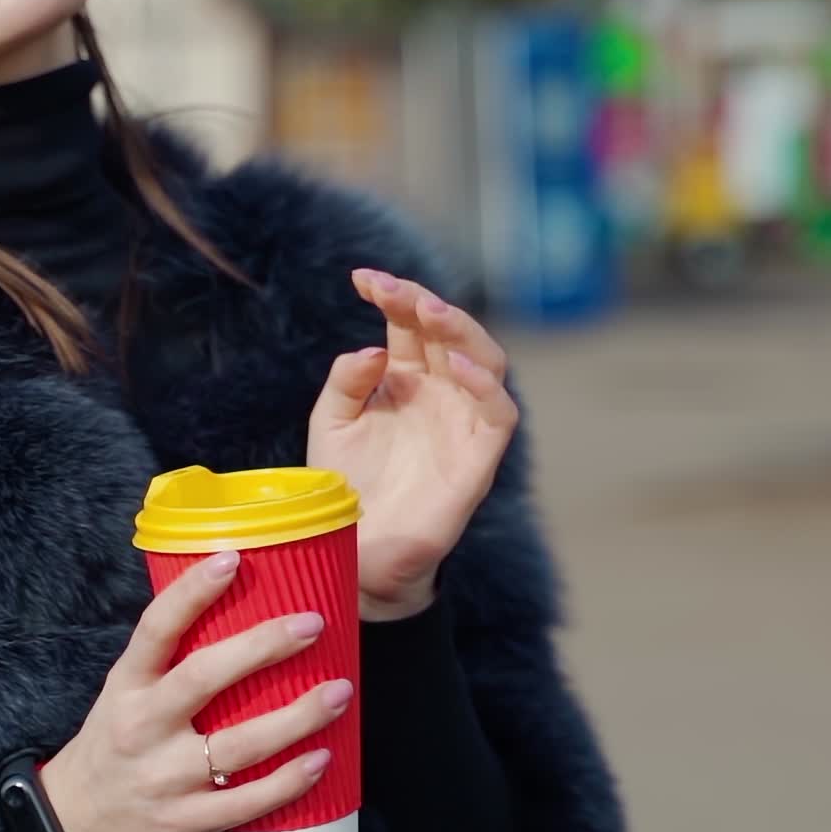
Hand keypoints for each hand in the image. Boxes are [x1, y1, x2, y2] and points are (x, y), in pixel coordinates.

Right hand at [39, 553, 353, 831]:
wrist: (73, 826)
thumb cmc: (119, 738)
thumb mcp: (129, 689)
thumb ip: (176, 652)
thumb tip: (248, 593)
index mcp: (129, 684)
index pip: (156, 628)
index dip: (191, 591)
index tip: (232, 558)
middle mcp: (143, 726)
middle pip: (204, 677)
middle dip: (263, 647)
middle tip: (313, 622)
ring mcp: (164, 777)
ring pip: (238, 745)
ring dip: (297, 718)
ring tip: (340, 691)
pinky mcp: (184, 821)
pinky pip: (244, 803)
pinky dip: (287, 782)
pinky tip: (322, 757)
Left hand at [308, 270, 518, 621]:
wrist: (355, 553)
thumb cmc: (344, 488)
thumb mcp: (330, 424)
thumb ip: (347, 383)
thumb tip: (377, 348)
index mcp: (405, 378)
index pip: (409, 324)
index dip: (393, 295)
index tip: (363, 278)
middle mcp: (440, 392)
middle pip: (448, 333)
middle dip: (425, 303)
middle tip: (395, 290)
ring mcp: (464, 421)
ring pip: (485, 359)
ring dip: (461, 331)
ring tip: (430, 312)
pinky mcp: (481, 457)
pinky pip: (500, 412)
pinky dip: (484, 383)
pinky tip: (452, 365)